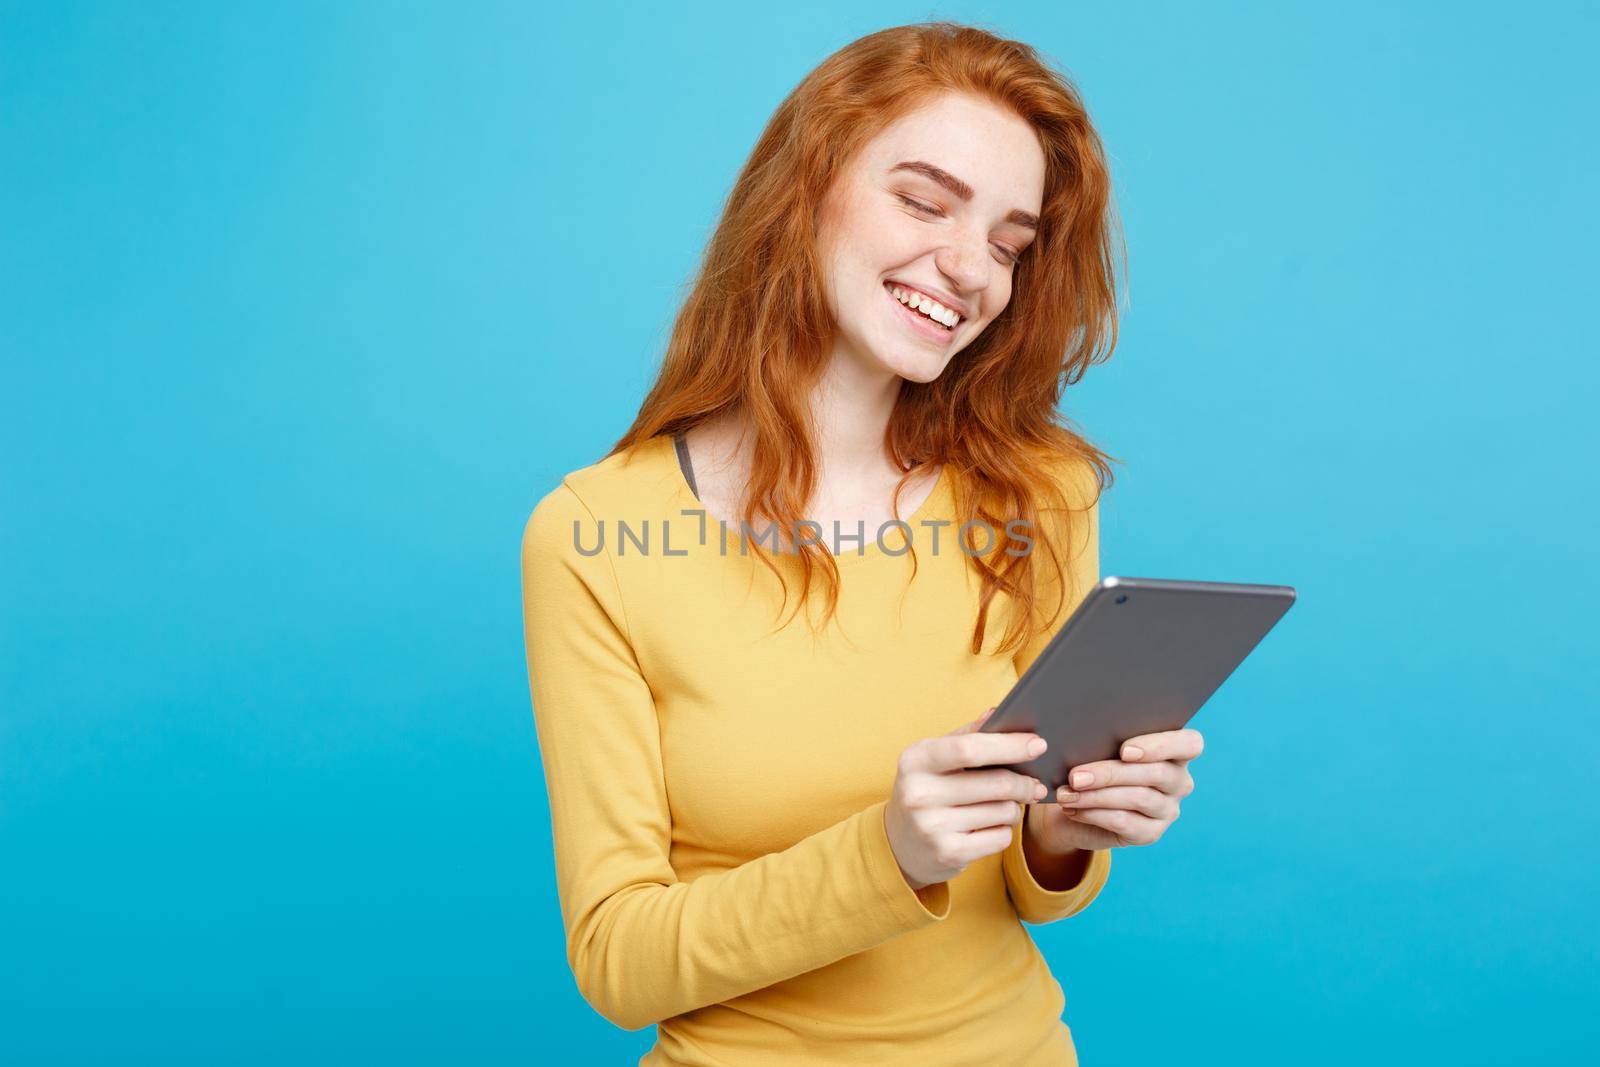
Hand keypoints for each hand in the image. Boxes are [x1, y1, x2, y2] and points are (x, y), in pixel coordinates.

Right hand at [885, 706, 1050, 890]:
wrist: (899, 844)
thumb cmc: (926, 790)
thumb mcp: (935, 759)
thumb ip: (966, 735)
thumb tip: (997, 712)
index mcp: (916, 759)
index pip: (970, 748)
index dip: (1009, 745)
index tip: (1038, 744)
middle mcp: (919, 793)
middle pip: (996, 783)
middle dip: (1024, 783)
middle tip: (1035, 785)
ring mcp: (932, 826)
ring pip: (1003, 811)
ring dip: (1013, 808)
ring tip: (1003, 807)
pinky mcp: (948, 853)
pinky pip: (1000, 837)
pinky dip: (1004, 830)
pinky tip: (991, 827)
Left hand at [1029, 728, 1202, 851]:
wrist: (1073, 807)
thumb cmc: (1088, 765)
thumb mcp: (1092, 747)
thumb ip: (1097, 737)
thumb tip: (1072, 735)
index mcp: (1173, 750)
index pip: (1189, 744)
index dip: (1161, 746)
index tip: (1124, 750)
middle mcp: (1178, 780)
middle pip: (1156, 773)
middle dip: (1111, 773)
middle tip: (1075, 776)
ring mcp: (1168, 809)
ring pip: (1138, 798)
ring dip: (1097, 795)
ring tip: (1066, 793)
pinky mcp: (1151, 833)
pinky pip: (1126, 823)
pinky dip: (1095, 814)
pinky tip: (1073, 809)